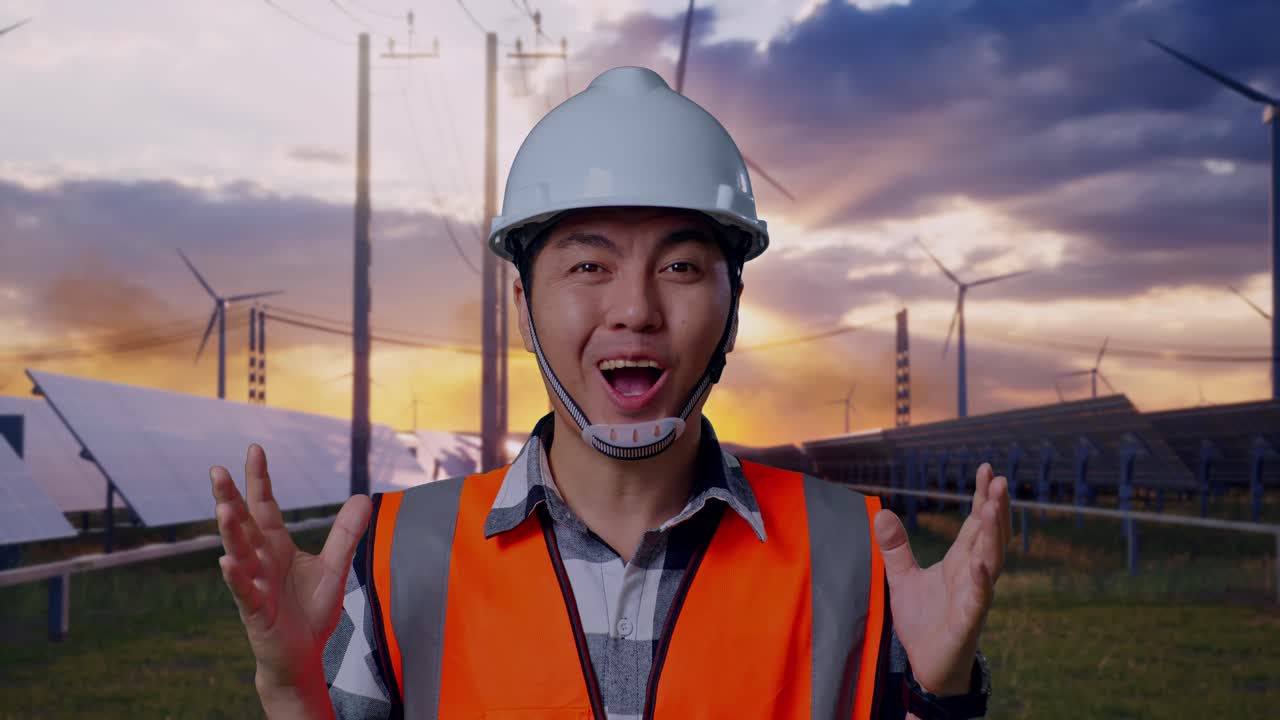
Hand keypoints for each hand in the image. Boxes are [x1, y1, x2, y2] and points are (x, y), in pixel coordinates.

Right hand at [211, 444, 371, 693]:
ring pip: (239, 554)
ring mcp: (254, 584)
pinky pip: (243, 591)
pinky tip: (226, 562)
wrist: (302, 655)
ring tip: (224, 508)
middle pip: (243, 524)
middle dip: (230, 497)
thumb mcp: (334, 567)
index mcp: (276, 546)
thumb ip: (345, 534)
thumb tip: (362, 498)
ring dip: (230, 532)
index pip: (265, 507)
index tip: (254, 449)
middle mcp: (260, 560)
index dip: (259, 480)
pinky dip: (235, 577)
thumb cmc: (311, 611)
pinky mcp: (255, 611)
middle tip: (215, 470)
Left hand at [872, 463, 1010, 695]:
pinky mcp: (968, 622)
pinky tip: (982, 565)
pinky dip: (982, 582)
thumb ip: (895, 548)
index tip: (988, 470)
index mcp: (960, 563)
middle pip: (989, 537)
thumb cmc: (923, 622)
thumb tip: (882, 513)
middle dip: (996, 509)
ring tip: (994, 508)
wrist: (927, 666)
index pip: (976, 524)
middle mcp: (974, 575)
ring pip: (991, 562)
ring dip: (994, 536)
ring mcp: (974, 598)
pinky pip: (979, 600)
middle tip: (1001, 480)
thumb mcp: (902, 578)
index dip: (983, 498)